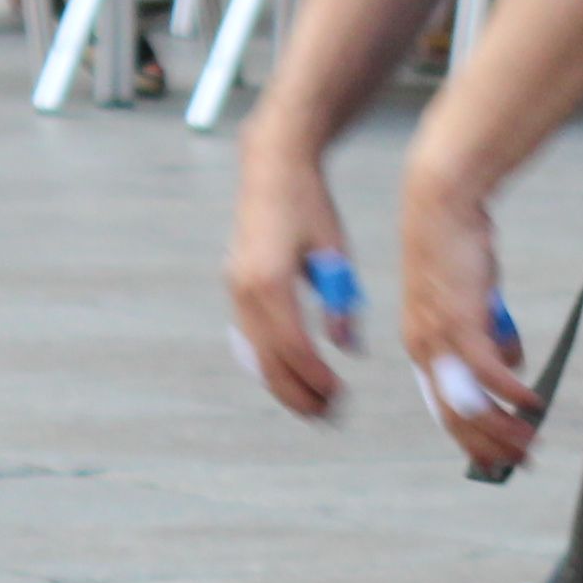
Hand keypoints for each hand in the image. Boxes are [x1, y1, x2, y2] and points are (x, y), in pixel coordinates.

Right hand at [224, 134, 361, 419]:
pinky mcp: (235, 289)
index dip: (314, 377)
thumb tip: (348, 348)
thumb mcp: (334, 251)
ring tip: (314, 404)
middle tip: (330, 414)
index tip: (339, 395)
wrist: (271, 168)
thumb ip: (339, 302)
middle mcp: (244, 290)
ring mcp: (234, 290)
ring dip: (283, 384)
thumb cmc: (309, 204)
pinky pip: (249, 339)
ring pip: (255, 355)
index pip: (291, 346)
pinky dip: (269, 363)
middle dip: (298, 392)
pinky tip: (292, 377)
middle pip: (267, 360)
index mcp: (269, 280)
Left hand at [394, 163, 536, 472]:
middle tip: (521, 461)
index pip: (445, 407)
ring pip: (471, 401)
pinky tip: (532, 403)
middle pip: (456, 415)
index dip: (472, 438)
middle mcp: (425, 350)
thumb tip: (513, 365)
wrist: (442, 203)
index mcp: (423, 347)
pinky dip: (511, 392)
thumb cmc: (459, 246)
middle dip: (489, 445)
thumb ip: (490, 333)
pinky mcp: (461, 321)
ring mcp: (441, 338)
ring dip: (503, 427)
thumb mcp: (473, 298)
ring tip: (531, 440)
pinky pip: (488, 370)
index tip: (496, 458)